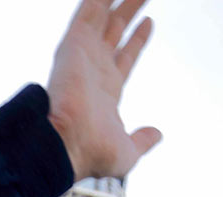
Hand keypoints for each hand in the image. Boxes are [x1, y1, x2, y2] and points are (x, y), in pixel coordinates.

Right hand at [47, 0, 161, 180]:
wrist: (66, 147)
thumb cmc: (93, 154)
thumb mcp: (128, 151)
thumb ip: (142, 140)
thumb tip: (156, 134)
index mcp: (106, 91)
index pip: (124, 57)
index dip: (137, 40)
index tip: (149, 22)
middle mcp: (94, 69)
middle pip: (115, 32)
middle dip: (129, 11)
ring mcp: (83, 56)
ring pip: (103, 15)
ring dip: (117, 0)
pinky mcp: (74, 45)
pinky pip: (89, 10)